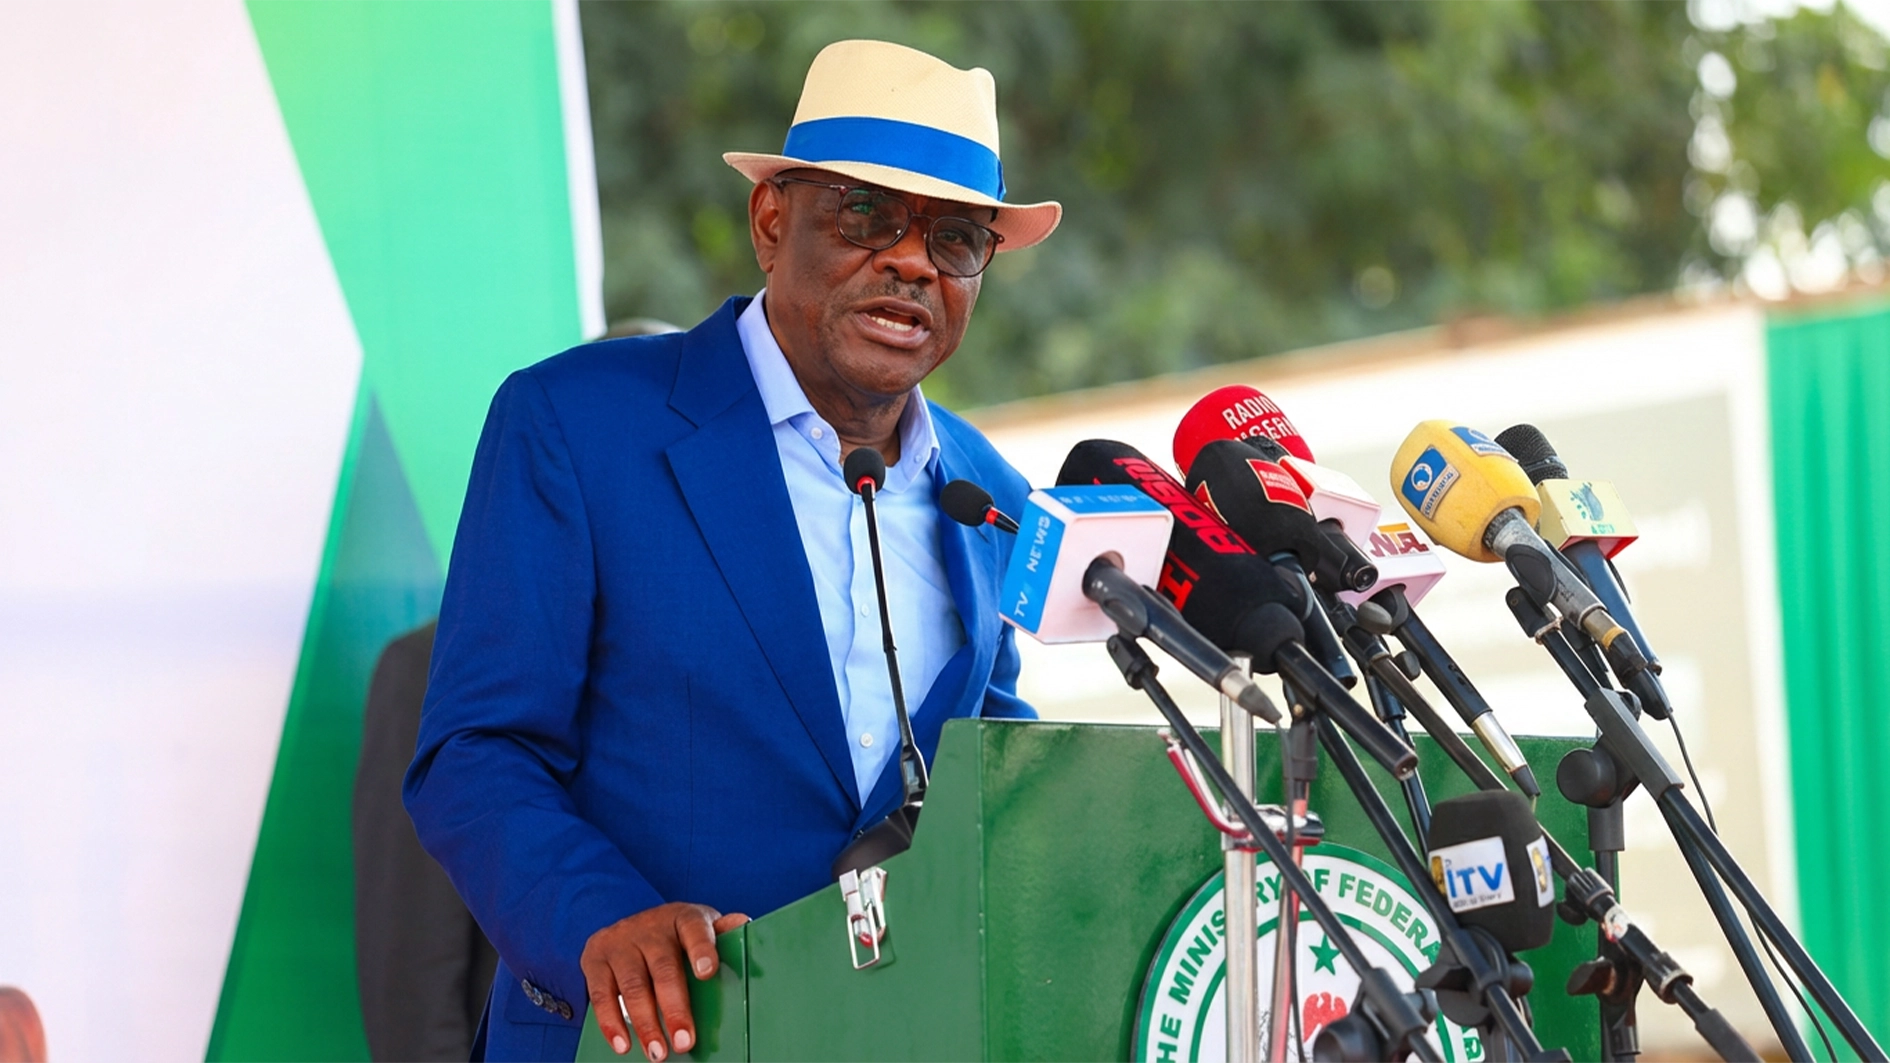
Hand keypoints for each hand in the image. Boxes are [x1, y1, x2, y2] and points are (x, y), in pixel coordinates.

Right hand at [580, 902, 749, 1059]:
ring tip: (658, 1053)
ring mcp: (620, 941)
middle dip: (674, 1008)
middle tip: (685, 1041)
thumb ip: (722, 932)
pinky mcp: (595, 958)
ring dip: (645, 1023)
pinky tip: (623, 1045)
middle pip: (663, 967)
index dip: (701, 949)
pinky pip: (601, 994)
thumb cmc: (674, 935)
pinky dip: (611, 1023)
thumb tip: (743, 925)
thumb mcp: (699, 928)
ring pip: (633, 985)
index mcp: (682, 918)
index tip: (708, 973)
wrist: (628, 925)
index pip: (694, 928)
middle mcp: (650, 926)